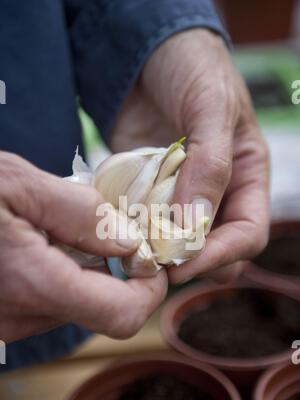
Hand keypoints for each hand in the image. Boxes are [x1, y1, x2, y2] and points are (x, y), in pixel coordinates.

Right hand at [0, 152, 166, 341]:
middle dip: (116, 271)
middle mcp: (20, 318)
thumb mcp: (17, 184)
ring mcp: (5, 323)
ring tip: (62, 228)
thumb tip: (127, 242)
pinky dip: (57, 273)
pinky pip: (45, 301)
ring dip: (83, 269)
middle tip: (111, 228)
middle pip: (101, 308)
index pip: (122, 316)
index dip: (149, 290)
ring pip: (72, 303)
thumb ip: (80, 215)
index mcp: (33, 285)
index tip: (150, 260)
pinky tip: (39, 241)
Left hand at [109, 29, 268, 282]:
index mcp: (246, 178)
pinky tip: (114, 230)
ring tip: (131, 249)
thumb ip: (211, 163)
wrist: (146, 54)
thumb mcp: (211, 106)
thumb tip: (197, 222)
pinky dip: (131, 233)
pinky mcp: (146, 194)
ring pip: (177, 245)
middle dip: (189, 261)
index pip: (247, 234)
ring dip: (157, 252)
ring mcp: (179, 197)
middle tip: (153, 263)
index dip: (221, 255)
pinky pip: (142, 225)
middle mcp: (216, 195)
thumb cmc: (192, 69)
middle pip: (215, 251)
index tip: (183, 262)